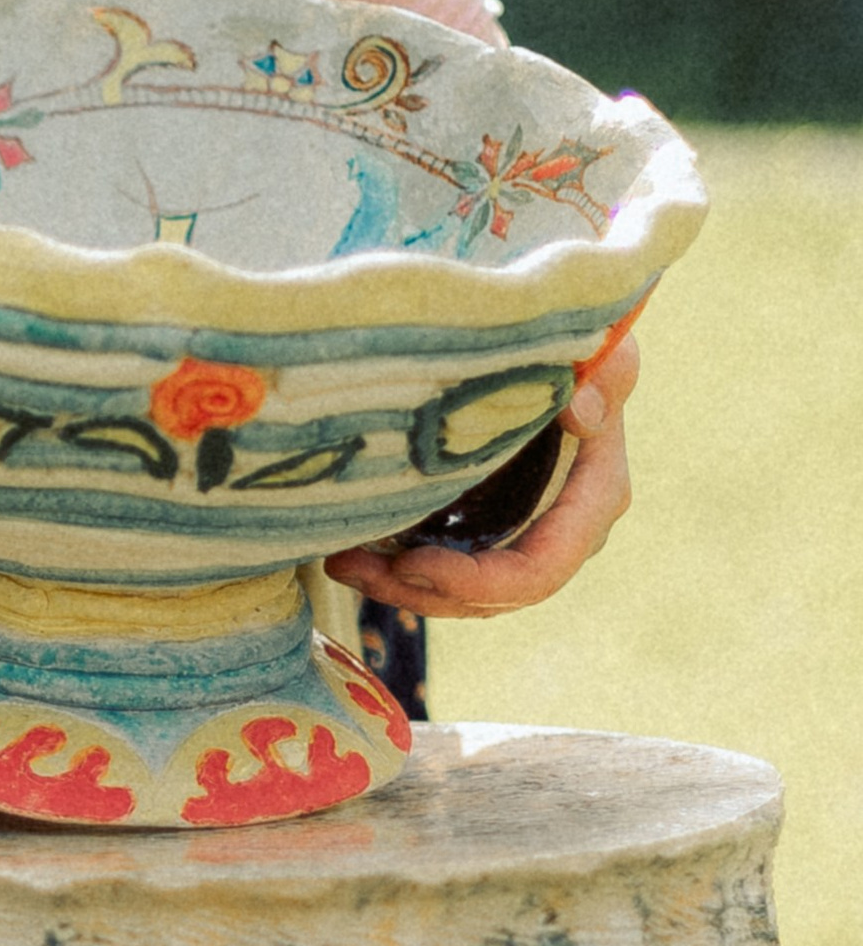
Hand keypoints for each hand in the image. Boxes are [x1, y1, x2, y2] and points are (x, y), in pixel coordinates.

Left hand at [323, 327, 639, 619]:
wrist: (554, 352)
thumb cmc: (576, 348)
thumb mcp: (599, 353)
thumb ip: (605, 378)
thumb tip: (582, 413)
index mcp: (593, 500)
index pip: (540, 570)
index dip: (477, 582)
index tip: (412, 563)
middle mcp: (562, 534)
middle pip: (492, 597)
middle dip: (420, 590)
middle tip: (350, 564)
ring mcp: (523, 539)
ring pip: (462, 596)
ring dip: (397, 587)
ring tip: (341, 562)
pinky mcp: (488, 534)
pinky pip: (446, 576)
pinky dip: (396, 572)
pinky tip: (348, 555)